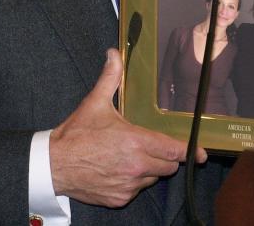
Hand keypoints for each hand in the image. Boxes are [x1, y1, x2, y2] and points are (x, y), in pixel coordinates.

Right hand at [49, 48, 206, 206]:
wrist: (53, 165)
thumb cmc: (76, 134)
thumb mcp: (95, 102)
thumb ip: (111, 77)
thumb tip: (114, 53)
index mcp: (136, 142)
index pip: (174, 150)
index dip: (190, 151)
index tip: (200, 152)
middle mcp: (137, 166)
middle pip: (169, 167)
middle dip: (166, 157)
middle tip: (154, 147)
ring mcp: (128, 185)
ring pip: (153, 178)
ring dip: (150, 169)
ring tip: (132, 157)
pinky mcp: (119, 198)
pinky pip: (136, 190)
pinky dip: (133, 182)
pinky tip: (120, 169)